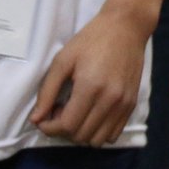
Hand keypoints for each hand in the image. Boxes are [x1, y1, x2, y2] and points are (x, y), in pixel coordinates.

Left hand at [30, 0, 156, 145]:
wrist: (126, 28)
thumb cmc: (91, 40)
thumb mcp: (63, 59)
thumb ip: (47, 91)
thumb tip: (36, 119)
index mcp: (90, 87)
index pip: (67, 125)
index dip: (50, 127)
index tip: (44, 118)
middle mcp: (110, 100)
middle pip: (81, 135)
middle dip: (63, 130)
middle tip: (58, 111)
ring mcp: (123, 104)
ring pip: (97, 140)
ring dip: (81, 134)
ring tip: (76, 114)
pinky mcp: (132, 104)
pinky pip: (113, 134)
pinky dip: (98, 132)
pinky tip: (91, 115)